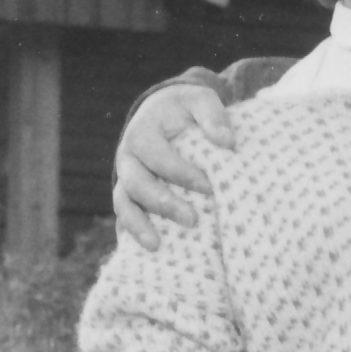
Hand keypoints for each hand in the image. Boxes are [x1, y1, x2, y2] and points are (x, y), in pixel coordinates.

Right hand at [113, 81, 237, 248]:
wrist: (162, 114)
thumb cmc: (185, 110)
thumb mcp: (199, 100)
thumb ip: (212, 115)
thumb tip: (227, 141)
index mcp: (143, 133)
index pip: (158, 156)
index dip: (181, 172)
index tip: (208, 186)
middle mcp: (128, 157)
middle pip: (137, 183)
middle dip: (163, 203)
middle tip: (192, 220)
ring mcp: (124, 179)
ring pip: (123, 203)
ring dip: (138, 225)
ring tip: (157, 245)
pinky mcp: (127, 197)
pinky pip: (124, 217)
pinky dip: (131, 233)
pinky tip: (150, 251)